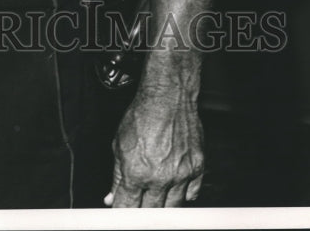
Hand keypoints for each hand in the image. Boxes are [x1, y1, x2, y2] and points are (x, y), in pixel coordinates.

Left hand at [104, 89, 203, 206]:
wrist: (167, 98)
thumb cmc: (142, 115)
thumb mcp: (119, 144)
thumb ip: (117, 175)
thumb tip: (112, 196)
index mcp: (137, 172)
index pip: (127, 207)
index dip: (122, 211)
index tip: (121, 210)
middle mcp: (160, 177)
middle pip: (151, 212)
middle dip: (141, 211)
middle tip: (138, 203)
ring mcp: (181, 175)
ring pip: (172, 207)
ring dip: (162, 205)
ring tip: (154, 195)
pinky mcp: (197, 168)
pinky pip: (192, 194)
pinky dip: (182, 195)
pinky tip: (173, 188)